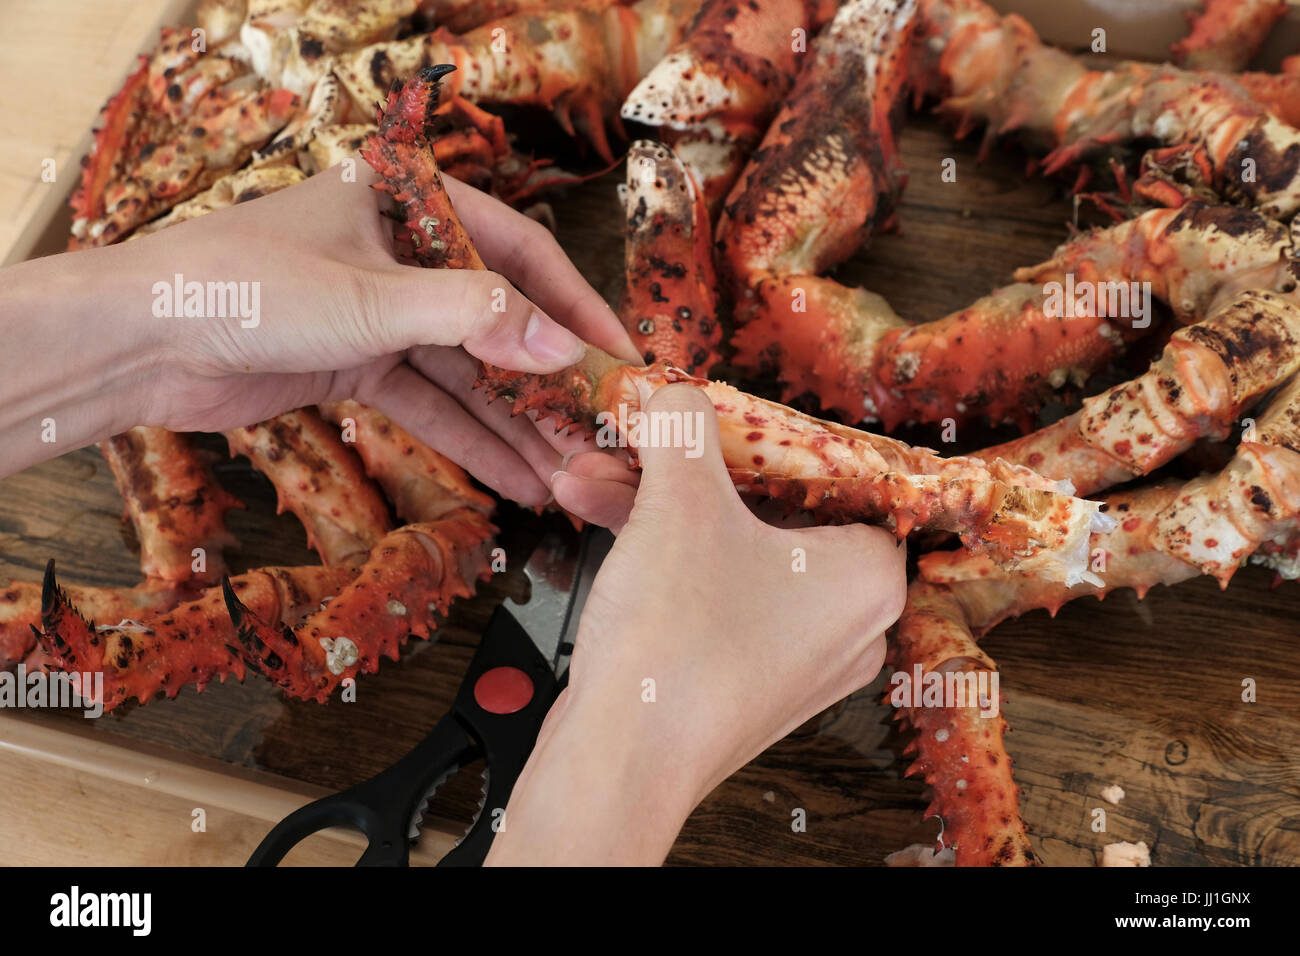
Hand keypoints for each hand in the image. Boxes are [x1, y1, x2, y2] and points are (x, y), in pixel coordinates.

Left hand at [0, 166, 638, 502]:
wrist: (142, 342)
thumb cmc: (244, 286)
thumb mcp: (373, 298)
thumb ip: (475, 319)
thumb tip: (563, 348)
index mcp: (413, 204)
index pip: (522, 254)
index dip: (575, 308)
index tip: (619, 358)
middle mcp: (405, 255)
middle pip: (500, 321)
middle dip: (548, 382)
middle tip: (601, 432)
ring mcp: (382, 313)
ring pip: (468, 372)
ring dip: (516, 423)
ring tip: (571, 472)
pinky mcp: (359, 364)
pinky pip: (430, 402)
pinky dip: (469, 437)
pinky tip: (517, 476)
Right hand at [485, 385, 906, 864]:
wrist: (620, 762)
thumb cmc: (677, 647)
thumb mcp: (680, 502)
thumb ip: (685, 426)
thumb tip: (678, 392)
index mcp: (869, 576)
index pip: (837, 473)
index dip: (770, 436)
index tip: (724, 415)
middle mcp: (847, 622)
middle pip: (769, 508)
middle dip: (685, 470)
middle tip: (641, 442)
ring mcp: (794, 657)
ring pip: (729, 548)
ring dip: (657, 508)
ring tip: (595, 479)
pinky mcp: (744, 680)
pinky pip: (711, 591)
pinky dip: (662, 555)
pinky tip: (599, 519)